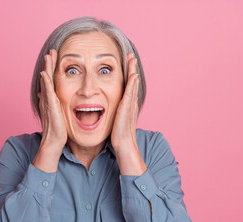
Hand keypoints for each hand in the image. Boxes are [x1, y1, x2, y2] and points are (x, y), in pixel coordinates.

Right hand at [32, 49, 67, 171]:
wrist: (54, 142)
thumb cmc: (58, 130)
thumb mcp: (57, 114)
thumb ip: (54, 104)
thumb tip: (50, 97)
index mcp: (51, 99)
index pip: (51, 81)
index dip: (52, 69)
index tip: (55, 58)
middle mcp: (47, 99)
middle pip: (47, 77)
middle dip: (49, 64)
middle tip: (51, 51)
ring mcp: (48, 102)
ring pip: (47, 82)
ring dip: (47, 68)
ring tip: (48, 56)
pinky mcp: (50, 107)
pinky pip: (48, 92)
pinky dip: (46, 82)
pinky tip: (45, 73)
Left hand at [111, 53, 146, 175]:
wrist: (123, 145)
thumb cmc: (118, 134)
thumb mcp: (115, 119)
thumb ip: (114, 112)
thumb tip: (109, 108)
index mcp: (125, 104)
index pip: (127, 85)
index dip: (127, 74)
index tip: (126, 63)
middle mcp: (129, 102)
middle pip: (131, 81)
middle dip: (131, 68)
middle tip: (131, 56)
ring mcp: (129, 105)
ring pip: (132, 84)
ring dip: (132, 71)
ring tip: (132, 59)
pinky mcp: (126, 108)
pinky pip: (130, 93)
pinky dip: (132, 83)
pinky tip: (133, 75)